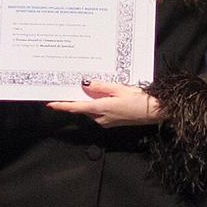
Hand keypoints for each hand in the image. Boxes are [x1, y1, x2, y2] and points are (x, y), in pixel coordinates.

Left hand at [45, 80, 160, 126]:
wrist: (156, 112)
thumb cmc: (140, 100)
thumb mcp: (119, 89)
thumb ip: (100, 87)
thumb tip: (85, 84)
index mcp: (101, 108)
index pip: (76, 107)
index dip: (62, 105)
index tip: (50, 104)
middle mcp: (101, 118)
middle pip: (83, 108)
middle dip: (77, 99)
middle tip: (70, 87)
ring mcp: (107, 121)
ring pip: (91, 110)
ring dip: (89, 101)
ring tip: (93, 87)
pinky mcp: (112, 122)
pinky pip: (99, 112)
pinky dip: (97, 104)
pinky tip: (104, 95)